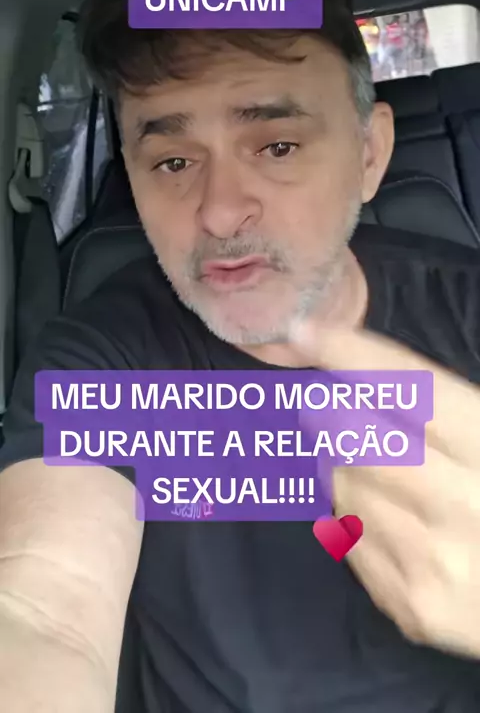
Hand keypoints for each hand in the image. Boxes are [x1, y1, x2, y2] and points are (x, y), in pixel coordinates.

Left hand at [291, 324, 479, 658]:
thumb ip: (446, 412)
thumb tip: (362, 378)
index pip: (412, 390)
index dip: (354, 356)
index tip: (306, 332)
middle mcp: (463, 509)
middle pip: (357, 438)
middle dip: (327, 410)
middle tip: (319, 400)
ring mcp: (433, 565)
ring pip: (344, 487)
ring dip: (341, 465)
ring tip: (370, 466)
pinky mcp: (411, 608)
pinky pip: (351, 538)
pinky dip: (354, 515)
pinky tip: (385, 514)